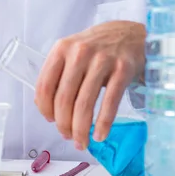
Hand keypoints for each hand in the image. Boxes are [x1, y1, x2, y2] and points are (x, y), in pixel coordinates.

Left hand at [34, 21, 145, 150]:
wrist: (130, 34)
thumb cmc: (97, 47)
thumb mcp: (72, 52)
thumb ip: (58, 74)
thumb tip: (46, 108)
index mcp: (62, 49)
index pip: (44, 86)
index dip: (45, 109)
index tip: (50, 121)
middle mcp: (80, 52)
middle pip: (64, 98)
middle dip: (64, 124)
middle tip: (68, 137)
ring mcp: (102, 60)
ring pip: (84, 103)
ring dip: (81, 129)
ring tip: (82, 142)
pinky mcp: (123, 69)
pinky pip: (110, 103)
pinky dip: (103, 124)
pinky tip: (100, 135)